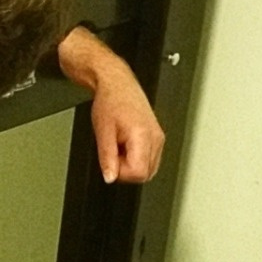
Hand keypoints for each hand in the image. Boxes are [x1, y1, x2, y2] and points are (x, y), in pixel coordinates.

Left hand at [56, 28, 164, 182]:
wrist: (117, 84)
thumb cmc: (110, 101)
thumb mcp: (103, 132)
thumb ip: (107, 158)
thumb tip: (110, 178)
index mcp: (143, 135)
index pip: (139, 173)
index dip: (121, 173)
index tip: (111, 162)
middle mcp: (156, 137)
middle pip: (146, 173)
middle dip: (127, 170)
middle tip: (114, 152)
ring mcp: (159, 137)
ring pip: (149, 169)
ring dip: (131, 164)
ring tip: (120, 146)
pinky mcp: (157, 137)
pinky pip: (149, 159)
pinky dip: (136, 157)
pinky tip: (126, 144)